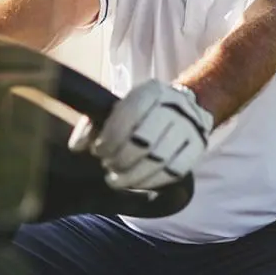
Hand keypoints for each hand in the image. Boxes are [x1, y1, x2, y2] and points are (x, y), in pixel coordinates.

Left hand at [68, 80, 213, 190]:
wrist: (186, 108)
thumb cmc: (143, 111)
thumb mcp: (121, 106)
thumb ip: (95, 123)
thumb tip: (77, 146)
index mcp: (151, 91)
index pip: (128, 115)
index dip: (110, 138)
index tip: (98, 151)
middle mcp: (174, 106)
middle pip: (144, 141)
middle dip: (120, 159)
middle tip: (109, 167)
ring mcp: (189, 127)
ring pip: (158, 160)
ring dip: (133, 176)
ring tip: (117, 179)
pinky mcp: (198, 147)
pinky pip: (173, 171)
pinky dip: (151, 182)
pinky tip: (138, 183)